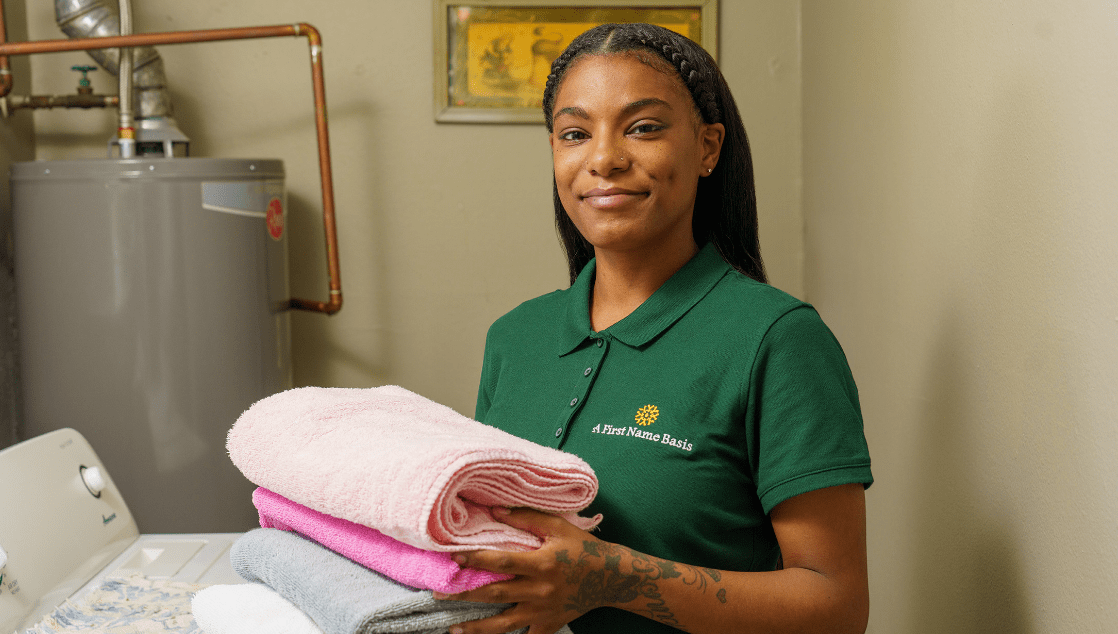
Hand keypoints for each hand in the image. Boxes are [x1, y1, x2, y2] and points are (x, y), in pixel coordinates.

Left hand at [434, 507, 602, 633]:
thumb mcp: (558, 527)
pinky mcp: (549, 626)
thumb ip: (526, 518)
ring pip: (504, 624)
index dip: (476, 560)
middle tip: (438, 594)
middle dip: (465, 595)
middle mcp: (540, 590)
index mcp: (542, 563)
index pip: (502, 562)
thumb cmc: (582, 548)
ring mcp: (544, 612)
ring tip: (452, 630)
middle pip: (496, 594)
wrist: (611, 577)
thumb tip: (493, 511)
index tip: (453, 558)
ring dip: (477, 628)